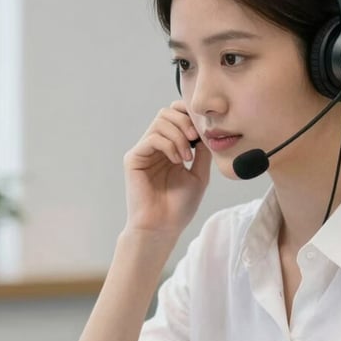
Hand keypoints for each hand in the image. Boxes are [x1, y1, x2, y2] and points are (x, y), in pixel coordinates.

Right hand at [123, 100, 211, 234]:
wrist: (163, 226)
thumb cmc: (180, 206)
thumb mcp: (199, 174)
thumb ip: (202, 151)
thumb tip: (207, 130)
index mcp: (170, 147)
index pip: (176, 116)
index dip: (188, 115)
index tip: (203, 130)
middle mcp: (155, 146)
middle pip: (167, 113)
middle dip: (185, 122)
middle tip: (195, 139)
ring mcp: (144, 151)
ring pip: (160, 122)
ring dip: (179, 135)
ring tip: (186, 157)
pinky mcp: (134, 158)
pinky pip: (152, 138)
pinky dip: (168, 145)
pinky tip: (177, 160)